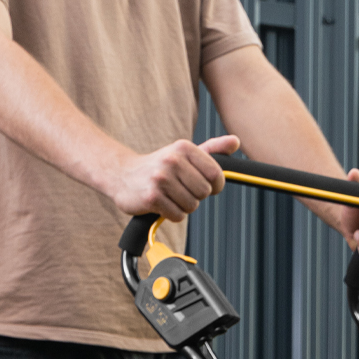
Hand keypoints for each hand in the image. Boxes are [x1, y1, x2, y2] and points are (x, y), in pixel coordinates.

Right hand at [109, 134, 240, 220]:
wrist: (122, 175)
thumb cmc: (161, 167)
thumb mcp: (184, 154)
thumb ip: (212, 149)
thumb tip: (236, 141)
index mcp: (184, 148)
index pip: (217, 175)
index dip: (214, 186)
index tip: (202, 184)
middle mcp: (172, 160)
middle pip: (204, 192)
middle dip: (195, 196)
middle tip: (178, 188)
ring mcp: (160, 178)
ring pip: (192, 206)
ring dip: (183, 206)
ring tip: (168, 194)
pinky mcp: (152, 197)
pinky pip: (178, 216)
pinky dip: (171, 214)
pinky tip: (160, 202)